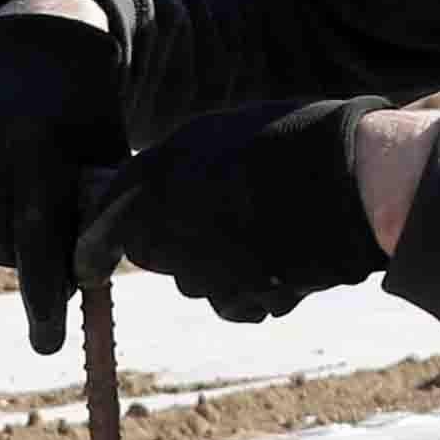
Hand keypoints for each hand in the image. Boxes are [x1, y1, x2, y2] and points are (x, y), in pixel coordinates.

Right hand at [0, 0, 130, 355]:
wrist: (35, 46)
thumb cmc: (84, 115)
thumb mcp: (105, 157)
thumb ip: (99, 217)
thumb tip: (87, 285)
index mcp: (35, 147)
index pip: (36, 243)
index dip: (43, 298)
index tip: (48, 344)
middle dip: (23, 261)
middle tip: (42, 246)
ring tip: (12, 209)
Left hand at [74, 99, 384, 322]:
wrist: (352, 176)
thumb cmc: (293, 141)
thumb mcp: (220, 135)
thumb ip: (177, 169)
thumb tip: (155, 198)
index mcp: (155, 177)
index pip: (105, 223)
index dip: (94, 248)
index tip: (87, 269)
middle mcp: (167, 226)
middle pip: (154, 255)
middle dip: (176, 246)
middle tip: (225, 219)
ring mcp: (203, 268)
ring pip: (196, 282)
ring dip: (221, 268)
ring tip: (269, 231)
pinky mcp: (241, 298)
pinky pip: (236, 303)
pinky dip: (255, 291)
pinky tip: (287, 262)